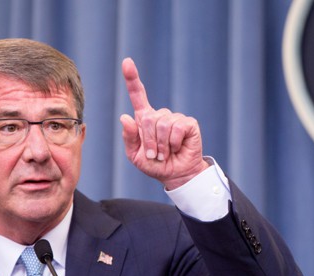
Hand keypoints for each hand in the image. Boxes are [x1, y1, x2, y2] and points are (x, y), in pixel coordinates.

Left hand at [120, 57, 209, 189]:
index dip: (132, 78)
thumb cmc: (155, 165)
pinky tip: (177, 148)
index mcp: (145, 119)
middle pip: (148, 118)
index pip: (138, 95)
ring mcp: (175, 118)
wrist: (176, 175)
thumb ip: (129, 137)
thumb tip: (125, 117)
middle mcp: (160, 115)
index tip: (127, 62)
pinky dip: (174, 143)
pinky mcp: (188, 124)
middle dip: (149, 141)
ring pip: (162, 124)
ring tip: (166, 154)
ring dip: (162, 144)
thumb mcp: (135, 155)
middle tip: (155, 155)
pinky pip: (177, 128)